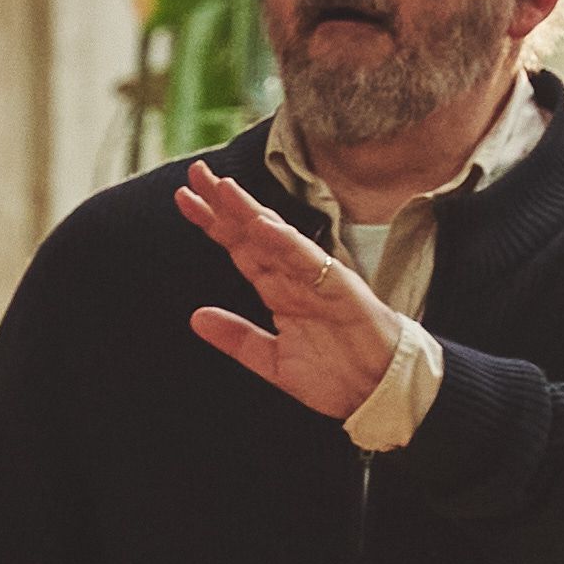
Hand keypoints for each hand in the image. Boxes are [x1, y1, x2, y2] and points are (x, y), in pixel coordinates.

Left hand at [175, 164, 402, 422]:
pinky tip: (263, 226)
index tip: (184, 198)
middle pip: (253, 233)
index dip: (213, 223)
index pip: (239, 248)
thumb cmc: (334, 373)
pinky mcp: (340, 287)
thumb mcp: (272, 360)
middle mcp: (294, 276)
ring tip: (224, 189)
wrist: (379, 391)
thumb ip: (236, 337)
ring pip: (278, 238)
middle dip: (225, 203)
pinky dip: (286, 242)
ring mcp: (317, 278)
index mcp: (278, 290)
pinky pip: (309, 260)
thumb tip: (196, 317)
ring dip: (250, 212)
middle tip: (197, 172)